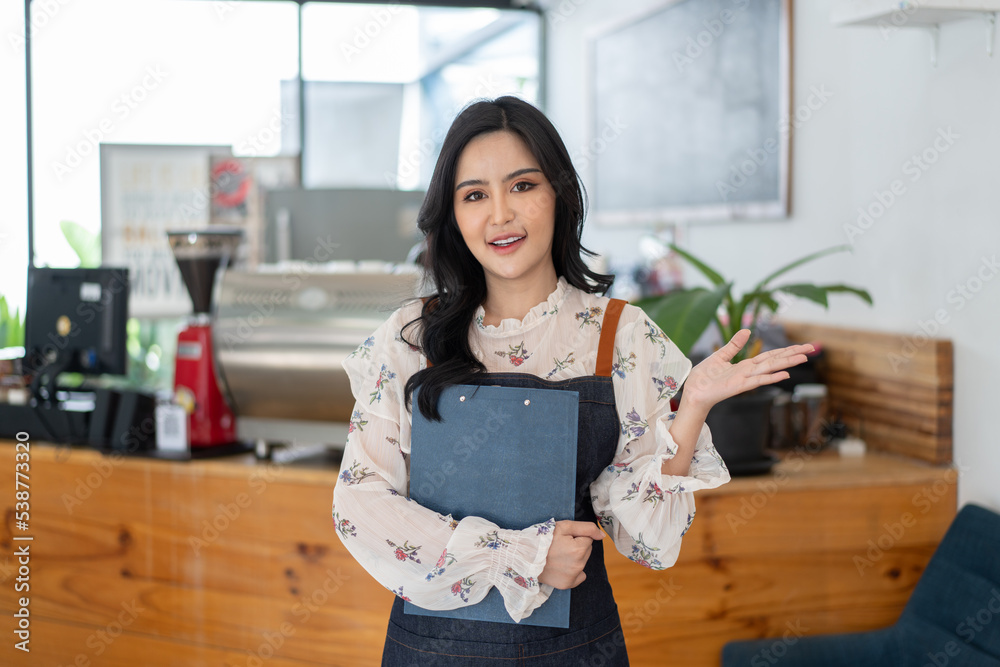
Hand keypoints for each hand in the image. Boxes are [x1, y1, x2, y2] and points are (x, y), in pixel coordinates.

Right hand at [538, 520, 603, 589]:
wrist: (526, 556)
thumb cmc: (544, 539)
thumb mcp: (564, 526)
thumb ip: (587, 528)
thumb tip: (602, 536)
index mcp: (579, 549)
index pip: (588, 538)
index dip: (576, 536)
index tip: (564, 538)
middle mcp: (579, 565)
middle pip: (586, 551)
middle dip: (577, 547)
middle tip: (560, 546)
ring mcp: (573, 576)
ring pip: (582, 562)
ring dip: (575, 558)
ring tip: (558, 556)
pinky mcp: (567, 584)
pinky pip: (579, 576)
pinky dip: (574, 571)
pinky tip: (561, 567)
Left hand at [682, 329, 814, 412]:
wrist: (694, 391)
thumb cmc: (704, 377)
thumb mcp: (720, 355)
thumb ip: (734, 344)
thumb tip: (747, 330)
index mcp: (746, 365)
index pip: (771, 355)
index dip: (786, 350)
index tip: (802, 345)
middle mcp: (750, 372)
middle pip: (776, 360)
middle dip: (794, 354)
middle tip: (812, 348)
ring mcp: (746, 379)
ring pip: (771, 369)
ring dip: (787, 363)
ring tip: (804, 357)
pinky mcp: (739, 386)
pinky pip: (758, 381)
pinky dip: (771, 378)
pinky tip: (785, 374)